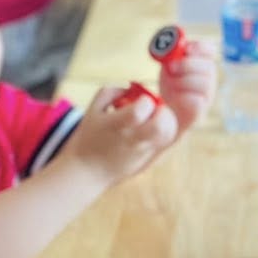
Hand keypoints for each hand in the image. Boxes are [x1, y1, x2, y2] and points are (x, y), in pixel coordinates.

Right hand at [64, 85, 180, 183]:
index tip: (138, 102)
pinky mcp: (148, 161)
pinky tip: (150, 129)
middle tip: (154, 109)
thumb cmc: (89, 137)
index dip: (145, 100)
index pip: (142, 110)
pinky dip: (164, 132)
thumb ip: (113, 90)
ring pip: (169, 135)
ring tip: (153, 119)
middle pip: (162, 125)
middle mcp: (133, 140)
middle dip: (163, 111)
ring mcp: (143, 153)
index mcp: (117, 126)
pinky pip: (166, 143)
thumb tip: (133, 86)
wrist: (87, 171)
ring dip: (167, 121)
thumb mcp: (93, 108)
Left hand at [156, 36, 216, 132]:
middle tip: (171, 67)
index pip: (210, 50)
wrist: (171, 112)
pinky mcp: (202, 109)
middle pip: (208, 66)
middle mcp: (209, 77)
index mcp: (203, 63)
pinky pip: (196, 101)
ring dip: (182, 81)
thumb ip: (170, 59)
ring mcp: (208, 94)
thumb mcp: (168, 69)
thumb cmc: (171, 86)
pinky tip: (175, 97)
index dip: (200, 47)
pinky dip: (183, 97)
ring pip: (203, 83)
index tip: (187, 49)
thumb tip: (169, 53)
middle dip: (188, 64)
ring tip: (170, 84)